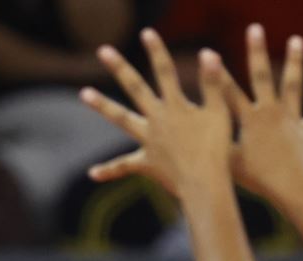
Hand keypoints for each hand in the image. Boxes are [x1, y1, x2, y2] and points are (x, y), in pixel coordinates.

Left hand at [80, 31, 233, 202]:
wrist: (205, 185)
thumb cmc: (217, 150)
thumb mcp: (219, 113)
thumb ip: (212, 82)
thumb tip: (207, 52)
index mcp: (176, 107)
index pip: (165, 72)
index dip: (156, 51)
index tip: (146, 33)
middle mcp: (157, 120)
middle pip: (135, 88)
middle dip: (120, 68)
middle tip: (103, 50)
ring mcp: (148, 141)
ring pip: (121, 119)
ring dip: (102, 105)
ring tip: (83, 93)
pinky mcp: (146, 163)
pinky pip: (125, 166)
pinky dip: (109, 171)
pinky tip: (92, 173)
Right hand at [218, 26, 302, 209]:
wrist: (294, 189)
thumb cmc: (259, 181)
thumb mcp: (231, 165)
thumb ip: (219, 147)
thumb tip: (202, 139)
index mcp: (249, 121)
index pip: (229, 93)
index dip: (218, 74)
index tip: (209, 53)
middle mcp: (271, 113)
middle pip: (262, 76)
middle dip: (256, 51)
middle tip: (255, 28)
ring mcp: (292, 120)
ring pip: (293, 86)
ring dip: (295, 62)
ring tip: (296, 40)